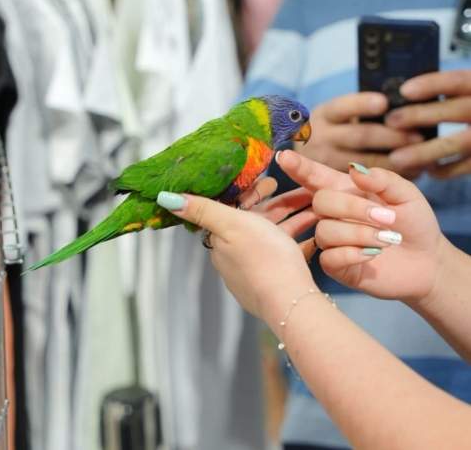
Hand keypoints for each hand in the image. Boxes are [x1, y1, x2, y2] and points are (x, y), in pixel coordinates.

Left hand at [156, 190, 315, 319]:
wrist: (291, 300)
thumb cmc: (262, 258)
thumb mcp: (230, 224)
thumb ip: (202, 209)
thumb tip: (166, 199)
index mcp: (223, 242)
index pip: (234, 210)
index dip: (252, 194)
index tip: (271, 181)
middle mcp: (236, 258)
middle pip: (257, 223)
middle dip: (279, 205)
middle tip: (302, 193)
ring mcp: (257, 271)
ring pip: (277, 237)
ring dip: (295, 220)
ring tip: (316, 209)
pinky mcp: (277, 282)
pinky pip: (288, 254)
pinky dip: (300, 242)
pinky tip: (315, 236)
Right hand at [271, 150, 449, 302]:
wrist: (427, 261)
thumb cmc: (414, 223)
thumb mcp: (406, 195)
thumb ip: (382, 180)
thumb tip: (354, 169)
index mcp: (344, 191)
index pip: (314, 176)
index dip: (298, 167)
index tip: (283, 157)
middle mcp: (332, 214)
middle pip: (320, 202)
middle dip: (352, 208)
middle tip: (386, 218)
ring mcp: (331, 240)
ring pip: (325, 231)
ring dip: (359, 234)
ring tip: (387, 240)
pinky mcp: (335, 265)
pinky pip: (328, 257)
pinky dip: (352, 254)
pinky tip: (372, 255)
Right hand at [294, 92, 422, 171]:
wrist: (306, 156)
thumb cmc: (337, 129)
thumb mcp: (339, 115)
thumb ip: (361, 111)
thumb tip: (400, 104)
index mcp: (325, 115)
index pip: (343, 107)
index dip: (362, 105)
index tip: (384, 102)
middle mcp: (322, 138)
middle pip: (359, 136)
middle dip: (391, 136)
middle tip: (418, 137)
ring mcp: (326, 162)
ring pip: (364, 163)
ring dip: (395, 160)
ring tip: (421, 157)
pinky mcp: (334, 181)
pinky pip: (366, 182)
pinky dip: (392, 175)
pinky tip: (413, 171)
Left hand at [386, 70, 470, 177]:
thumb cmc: (470, 109)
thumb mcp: (466, 95)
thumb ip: (447, 93)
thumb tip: (401, 97)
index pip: (458, 81)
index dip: (432, 84)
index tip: (404, 91)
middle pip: (456, 110)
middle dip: (420, 115)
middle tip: (390, 121)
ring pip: (457, 144)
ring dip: (423, 152)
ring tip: (395, 158)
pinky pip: (463, 167)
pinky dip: (441, 170)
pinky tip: (421, 169)